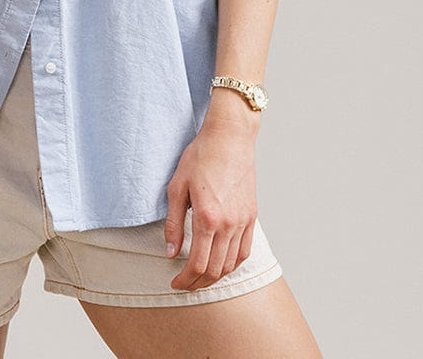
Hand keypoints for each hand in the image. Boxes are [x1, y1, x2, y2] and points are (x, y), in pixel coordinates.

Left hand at [164, 117, 257, 290]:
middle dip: (198, 283)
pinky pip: (244, 251)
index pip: (197, 264)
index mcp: (207, 217)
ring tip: (200, 277)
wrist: (229, 138)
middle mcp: (228, 224)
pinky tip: (221, 264)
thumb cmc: (200, 157)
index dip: (185, 279)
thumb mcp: (177, 187)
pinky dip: (232, 264)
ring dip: (215, 277)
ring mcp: (243, 222)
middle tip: (184, 284)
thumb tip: (170, 252)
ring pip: (231, 264)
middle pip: (215, 270)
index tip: (175, 283)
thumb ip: (174, 223)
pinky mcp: (252, 216)